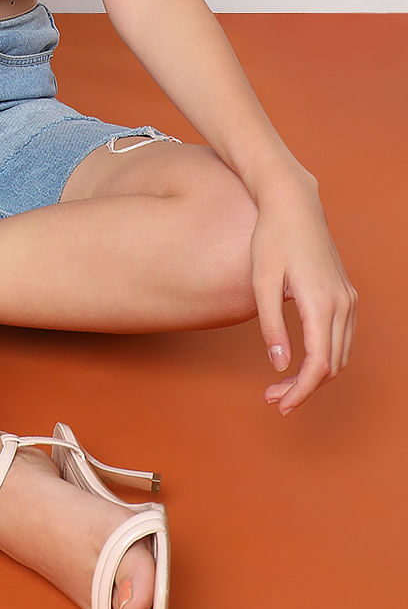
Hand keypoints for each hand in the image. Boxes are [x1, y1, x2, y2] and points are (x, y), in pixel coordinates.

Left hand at [250, 173, 356, 413]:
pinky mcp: (346, 293)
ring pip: (340, 354)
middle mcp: (342, 303)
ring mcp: (348, 298)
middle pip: (332, 365)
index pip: (318, 365)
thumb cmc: (271, 238)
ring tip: (281, 384)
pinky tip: (299, 360)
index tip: (279, 404)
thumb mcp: (261, 281)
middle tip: (273, 397)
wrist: (293, 203)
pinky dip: (325, 356)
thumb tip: (279, 364)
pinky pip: (342, 337)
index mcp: (321, 303)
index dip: (301, 391)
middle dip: (304, 388)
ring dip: (316, 375)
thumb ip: (271, 325)